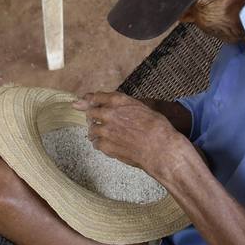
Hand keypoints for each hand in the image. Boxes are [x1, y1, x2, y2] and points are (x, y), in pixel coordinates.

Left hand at [72, 91, 188, 179]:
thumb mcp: (142, 108)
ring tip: (104, 135)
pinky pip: (96, 143)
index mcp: (118, 101)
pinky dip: (100, 144)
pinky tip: (108, 145)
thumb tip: (117, 106)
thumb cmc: (157, 127)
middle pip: (91, 112)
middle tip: (98, 121)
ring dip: (96, 131)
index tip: (85, 102)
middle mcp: (108, 113)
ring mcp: (105, 130)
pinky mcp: (105, 145)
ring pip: (91, 129)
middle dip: (93, 116)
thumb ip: (125, 105)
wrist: (159, 148)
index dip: (90, 100)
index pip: (96, 97)